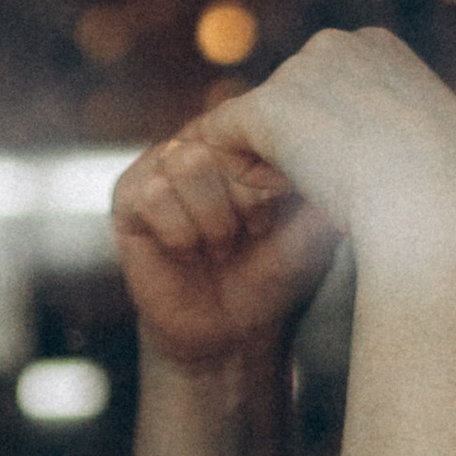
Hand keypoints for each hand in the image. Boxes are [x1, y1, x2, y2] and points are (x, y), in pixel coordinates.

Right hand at [112, 117, 340, 372]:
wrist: (228, 330)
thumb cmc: (268, 275)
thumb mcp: (306, 231)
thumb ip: (314, 192)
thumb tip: (328, 156)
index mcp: (244, 142)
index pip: (255, 124)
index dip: (269, 176)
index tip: (277, 218)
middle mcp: (202, 142)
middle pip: (221, 142)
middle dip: (243, 201)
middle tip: (246, 236)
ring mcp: (161, 166)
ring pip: (186, 163)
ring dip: (211, 219)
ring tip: (217, 245)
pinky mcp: (128, 196)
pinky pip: (153, 194)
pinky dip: (180, 233)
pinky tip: (186, 252)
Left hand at [205, 27, 455, 289]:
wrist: (442, 202)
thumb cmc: (449, 189)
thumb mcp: (424, 141)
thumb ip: (381, 126)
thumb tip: (350, 142)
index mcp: (377, 45)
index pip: (327, 92)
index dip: (340, 142)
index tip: (373, 171)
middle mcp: (335, 43)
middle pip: (288, 105)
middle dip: (304, 150)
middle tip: (350, 185)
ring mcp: (299, 70)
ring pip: (256, 127)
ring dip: (280, 166)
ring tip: (330, 190)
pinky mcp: (267, 107)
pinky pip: (221, 136)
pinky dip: (242, 170)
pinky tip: (281, 192)